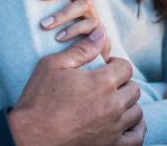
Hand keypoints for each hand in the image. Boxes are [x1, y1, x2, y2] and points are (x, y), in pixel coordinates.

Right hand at [8, 30, 144, 145]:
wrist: (30, 137)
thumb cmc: (39, 100)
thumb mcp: (54, 65)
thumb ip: (81, 49)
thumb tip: (102, 32)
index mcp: (102, 83)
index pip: (126, 67)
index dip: (115, 65)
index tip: (104, 68)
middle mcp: (113, 105)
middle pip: (134, 88)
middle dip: (122, 84)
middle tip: (106, 87)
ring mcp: (114, 128)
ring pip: (136, 112)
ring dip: (127, 105)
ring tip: (112, 104)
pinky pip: (137, 137)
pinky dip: (136, 129)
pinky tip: (125, 123)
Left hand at [39, 0, 110, 58]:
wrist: (90, 58)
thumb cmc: (64, 33)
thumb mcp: (59, 16)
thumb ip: (49, 4)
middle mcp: (89, 3)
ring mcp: (95, 17)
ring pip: (84, 6)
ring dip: (62, 14)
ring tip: (44, 24)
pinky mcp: (100, 33)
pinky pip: (89, 27)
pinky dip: (72, 31)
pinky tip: (58, 37)